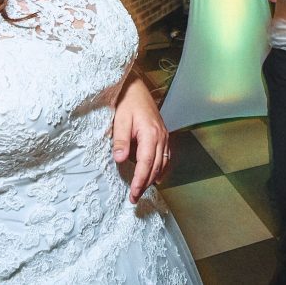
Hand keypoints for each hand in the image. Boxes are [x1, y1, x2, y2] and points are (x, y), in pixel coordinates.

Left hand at [112, 74, 169, 203]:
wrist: (136, 88)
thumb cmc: (127, 102)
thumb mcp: (120, 120)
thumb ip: (120, 140)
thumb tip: (119, 159)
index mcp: (150, 133)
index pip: (146, 163)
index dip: (140, 180)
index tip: (133, 193)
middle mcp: (161, 137)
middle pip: (155, 167)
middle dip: (145, 184)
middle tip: (134, 198)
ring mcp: (164, 136)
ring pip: (162, 163)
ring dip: (152, 178)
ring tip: (141, 191)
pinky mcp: (163, 135)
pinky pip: (165, 157)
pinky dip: (160, 169)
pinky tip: (155, 176)